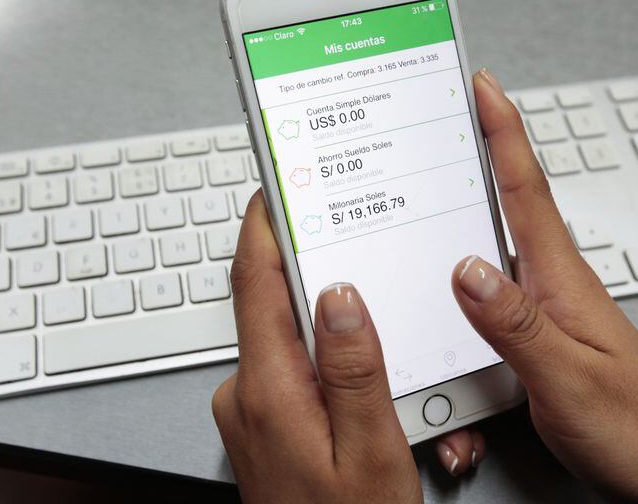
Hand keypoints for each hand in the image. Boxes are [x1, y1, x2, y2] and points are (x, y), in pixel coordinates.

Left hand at [211, 193, 421, 503]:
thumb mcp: (372, 450)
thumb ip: (354, 367)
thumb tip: (338, 295)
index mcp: (267, 390)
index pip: (254, 283)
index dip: (264, 227)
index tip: (277, 186)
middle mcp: (246, 395)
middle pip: (276, 307)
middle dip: (322, 283)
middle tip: (360, 253)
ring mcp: (251, 411)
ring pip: (294, 346)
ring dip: (339, 342)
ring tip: (391, 368)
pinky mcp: (263, 425)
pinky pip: (297, 377)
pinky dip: (334, 373)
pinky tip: (375, 402)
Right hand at [436, 68, 637, 502]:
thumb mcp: (571, 380)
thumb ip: (518, 325)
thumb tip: (468, 267)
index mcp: (561, 283)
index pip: (528, 191)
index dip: (504, 133)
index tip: (482, 88)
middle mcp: (551, 289)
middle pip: (502, 213)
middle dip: (472, 164)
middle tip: (441, 129)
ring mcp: (545, 315)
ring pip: (488, 267)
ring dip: (458, 246)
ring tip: (431, 225)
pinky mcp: (538, 343)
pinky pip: (490, 315)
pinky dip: (464, 314)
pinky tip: (456, 321)